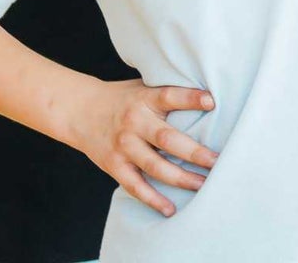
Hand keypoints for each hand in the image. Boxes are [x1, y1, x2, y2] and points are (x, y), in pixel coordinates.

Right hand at [69, 79, 217, 217]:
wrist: (81, 111)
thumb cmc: (122, 99)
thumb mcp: (143, 88)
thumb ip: (167, 95)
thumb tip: (208, 99)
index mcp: (145, 98)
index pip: (170, 96)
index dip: (190, 98)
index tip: (212, 102)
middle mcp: (135, 122)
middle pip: (167, 138)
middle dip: (194, 152)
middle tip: (217, 162)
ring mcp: (124, 146)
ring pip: (155, 166)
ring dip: (180, 178)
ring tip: (203, 185)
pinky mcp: (114, 166)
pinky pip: (135, 186)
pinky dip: (152, 199)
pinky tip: (170, 208)